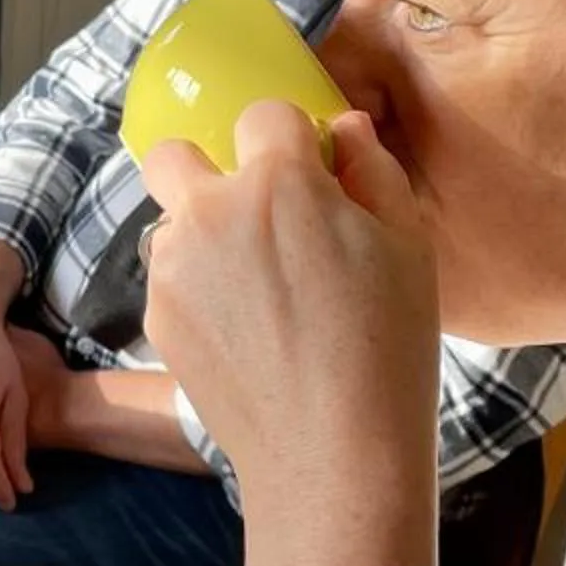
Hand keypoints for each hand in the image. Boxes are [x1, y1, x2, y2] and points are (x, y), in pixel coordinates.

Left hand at [142, 109, 442, 565]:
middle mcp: (209, 212)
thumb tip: (344, 130)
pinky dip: (196, 291)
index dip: (291, 141)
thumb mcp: (408, 244)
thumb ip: (373, 169)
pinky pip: (168, 280)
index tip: (312, 176)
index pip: (265, 114)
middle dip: (205, 169)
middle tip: (252, 215)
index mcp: (277, 182)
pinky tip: (245, 333)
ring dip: (200, 237)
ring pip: (169, 222)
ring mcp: (173, 266)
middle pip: (174, 154)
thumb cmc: (388, 346)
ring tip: (257, 293)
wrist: (333, 451)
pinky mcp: (157, 316)